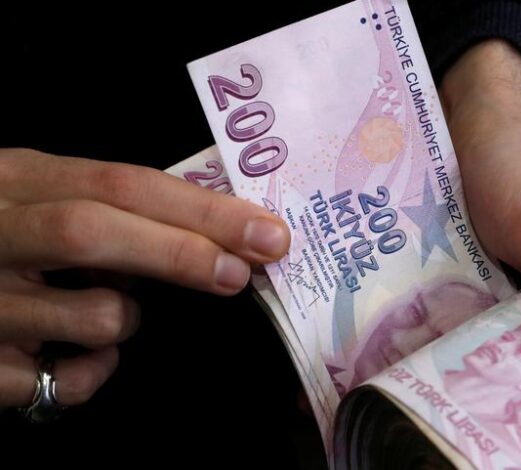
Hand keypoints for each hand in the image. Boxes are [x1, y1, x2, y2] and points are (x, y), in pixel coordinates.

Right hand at [0, 148, 289, 408]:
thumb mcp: (34, 193)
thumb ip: (105, 202)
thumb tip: (208, 230)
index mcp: (16, 179)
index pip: (120, 182)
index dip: (200, 209)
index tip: (266, 233)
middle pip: (95, 232)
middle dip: (182, 251)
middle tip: (243, 272)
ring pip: (94, 316)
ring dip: (125, 319)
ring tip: (101, 308)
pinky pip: (66, 381)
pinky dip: (88, 372)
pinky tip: (64, 356)